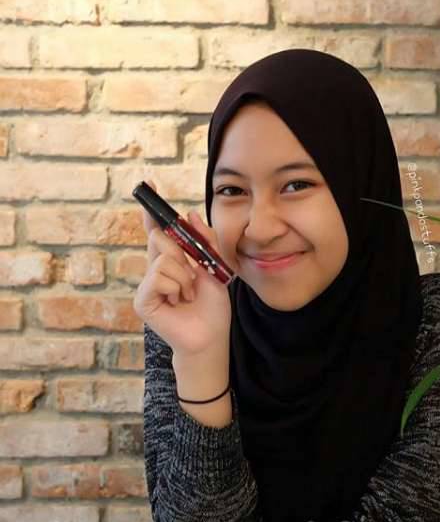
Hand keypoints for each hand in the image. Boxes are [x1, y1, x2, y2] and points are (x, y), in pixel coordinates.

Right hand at [133, 180, 231, 356]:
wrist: (212, 336)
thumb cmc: (212, 306)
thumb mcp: (215, 267)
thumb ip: (205, 240)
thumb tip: (190, 213)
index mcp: (171, 261)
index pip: (159, 232)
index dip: (153, 212)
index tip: (149, 185)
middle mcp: (156, 270)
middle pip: (161, 239)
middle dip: (183, 253)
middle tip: (194, 274)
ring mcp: (148, 285)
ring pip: (164, 259)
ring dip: (185, 276)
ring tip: (188, 294)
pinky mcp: (143, 299)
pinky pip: (160, 277)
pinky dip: (177, 287)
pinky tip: (179, 302)